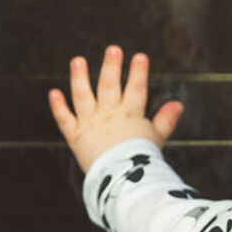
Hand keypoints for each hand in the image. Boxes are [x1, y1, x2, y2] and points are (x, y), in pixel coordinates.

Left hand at [48, 45, 183, 173]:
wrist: (122, 183)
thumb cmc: (141, 162)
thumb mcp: (156, 139)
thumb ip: (165, 120)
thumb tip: (179, 104)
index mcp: (130, 116)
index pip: (136, 90)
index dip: (138, 73)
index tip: (140, 56)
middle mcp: (109, 116)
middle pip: (109, 87)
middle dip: (111, 67)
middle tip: (112, 49)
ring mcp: (91, 124)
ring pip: (83, 96)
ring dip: (79, 78)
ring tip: (77, 61)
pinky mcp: (75, 136)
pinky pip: (64, 119)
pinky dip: (58, 106)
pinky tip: (53, 92)